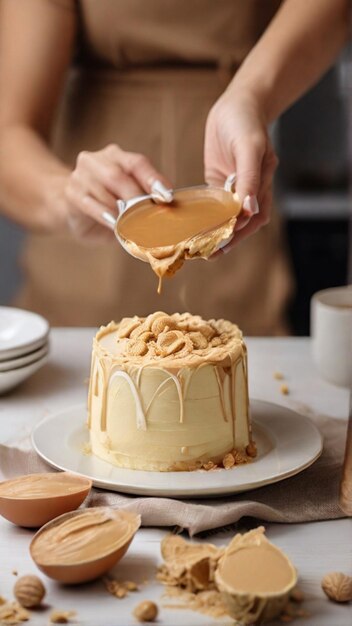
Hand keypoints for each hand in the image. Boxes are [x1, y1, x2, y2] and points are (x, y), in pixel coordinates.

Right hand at [64, 144, 170, 241]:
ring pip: (103, 189)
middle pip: (118, 176)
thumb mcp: (128, 197)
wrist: (71, 207)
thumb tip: (167, 209)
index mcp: (116, 156)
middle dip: (136, 197)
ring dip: (120, 209)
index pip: (137, 163)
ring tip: (134, 223)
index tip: (166, 196)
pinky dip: (104, 214)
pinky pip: (89, 204)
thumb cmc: (108, 203)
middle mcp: (96, 160)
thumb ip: (145, 198)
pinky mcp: (72, 193)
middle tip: (150, 214)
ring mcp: (80, 175)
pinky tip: (114, 224)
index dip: (153, 179)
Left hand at [204, 87, 277, 250]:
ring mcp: (235, 187)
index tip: (221, 243)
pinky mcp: (221, 183)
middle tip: (208, 253)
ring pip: (229, 218)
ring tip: (202, 250)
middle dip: (228, 239)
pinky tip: (197, 229)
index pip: (254, 215)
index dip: (239, 230)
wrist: (238, 104)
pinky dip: (208, 219)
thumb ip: (249, 178)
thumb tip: (249, 209)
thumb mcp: (249, 146)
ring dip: (218, 233)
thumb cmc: (245, 121)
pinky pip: (215, 206)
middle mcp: (251, 189)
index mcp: (263, 182)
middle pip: (243, 223)